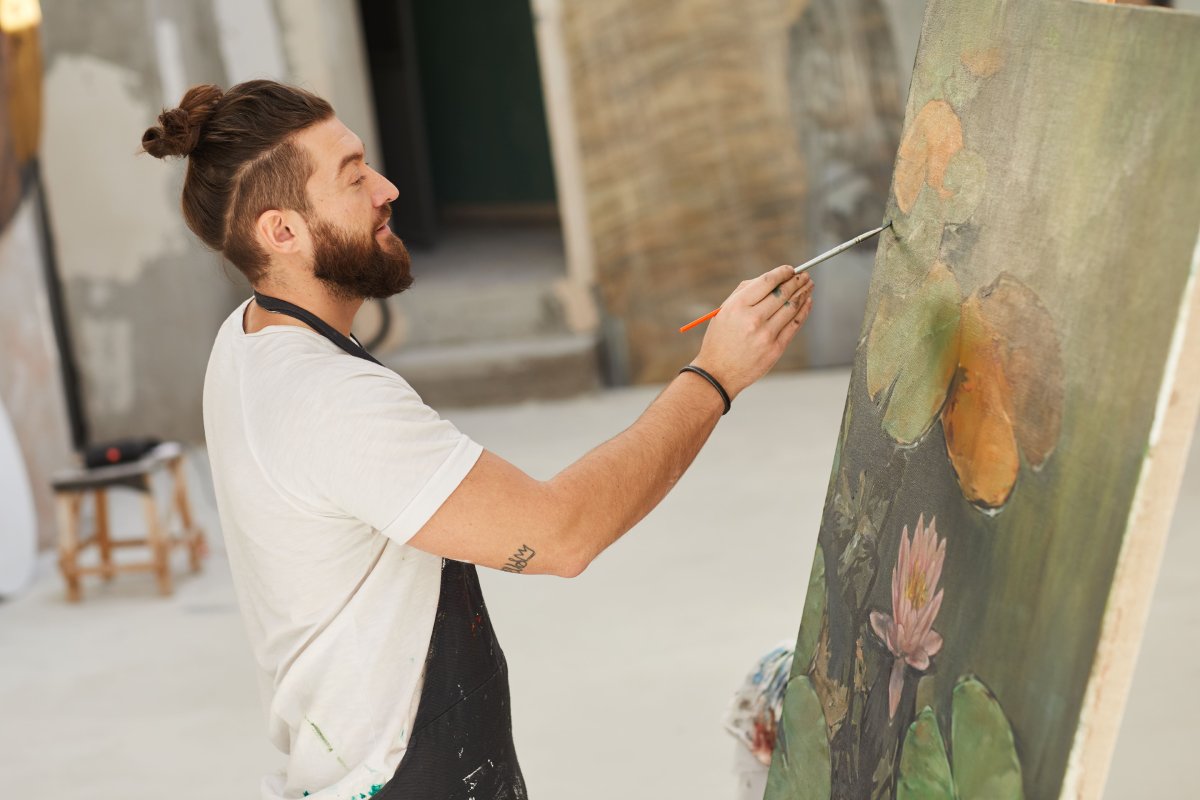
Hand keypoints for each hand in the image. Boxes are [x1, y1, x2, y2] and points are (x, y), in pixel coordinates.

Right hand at [692, 265, 813, 398]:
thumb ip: (745, 293)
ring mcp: (766, 335)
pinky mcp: (775, 349)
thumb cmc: (720, 339)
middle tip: (805, 276)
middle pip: (782, 294)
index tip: (790, 269)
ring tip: (809, 286)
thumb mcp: (724, 312)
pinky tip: (807, 303)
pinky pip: (794, 325)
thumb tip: (772, 279)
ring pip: (792, 308)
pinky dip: (804, 311)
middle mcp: (752, 319)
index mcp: (737, 307)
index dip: (782, 273)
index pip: (766, 282)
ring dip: (803, 294)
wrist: (718, 373)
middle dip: (797, 281)